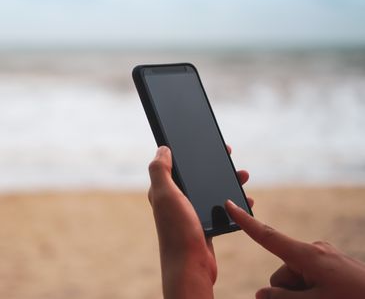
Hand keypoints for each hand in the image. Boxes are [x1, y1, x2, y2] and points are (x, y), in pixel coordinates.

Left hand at [148, 145, 251, 298]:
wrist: (191, 266)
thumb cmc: (177, 231)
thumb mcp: (165, 195)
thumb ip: (160, 170)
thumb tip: (162, 148)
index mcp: (164, 190)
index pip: (176, 164)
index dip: (189, 151)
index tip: (207, 142)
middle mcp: (176, 200)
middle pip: (196, 175)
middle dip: (213, 164)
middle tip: (229, 155)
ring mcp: (191, 212)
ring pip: (210, 189)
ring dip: (227, 181)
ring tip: (243, 175)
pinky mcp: (204, 224)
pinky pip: (221, 207)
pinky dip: (234, 202)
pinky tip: (246, 200)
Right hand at [225, 200, 364, 298]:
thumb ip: (282, 298)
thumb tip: (261, 294)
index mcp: (307, 255)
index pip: (267, 236)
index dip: (245, 222)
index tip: (229, 205)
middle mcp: (314, 251)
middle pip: (282, 273)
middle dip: (287, 292)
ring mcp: (326, 258)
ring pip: (296, 279)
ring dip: (301, 295)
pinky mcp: (334, 266)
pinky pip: (310, 278)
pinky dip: (311, 292)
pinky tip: (327, 297)